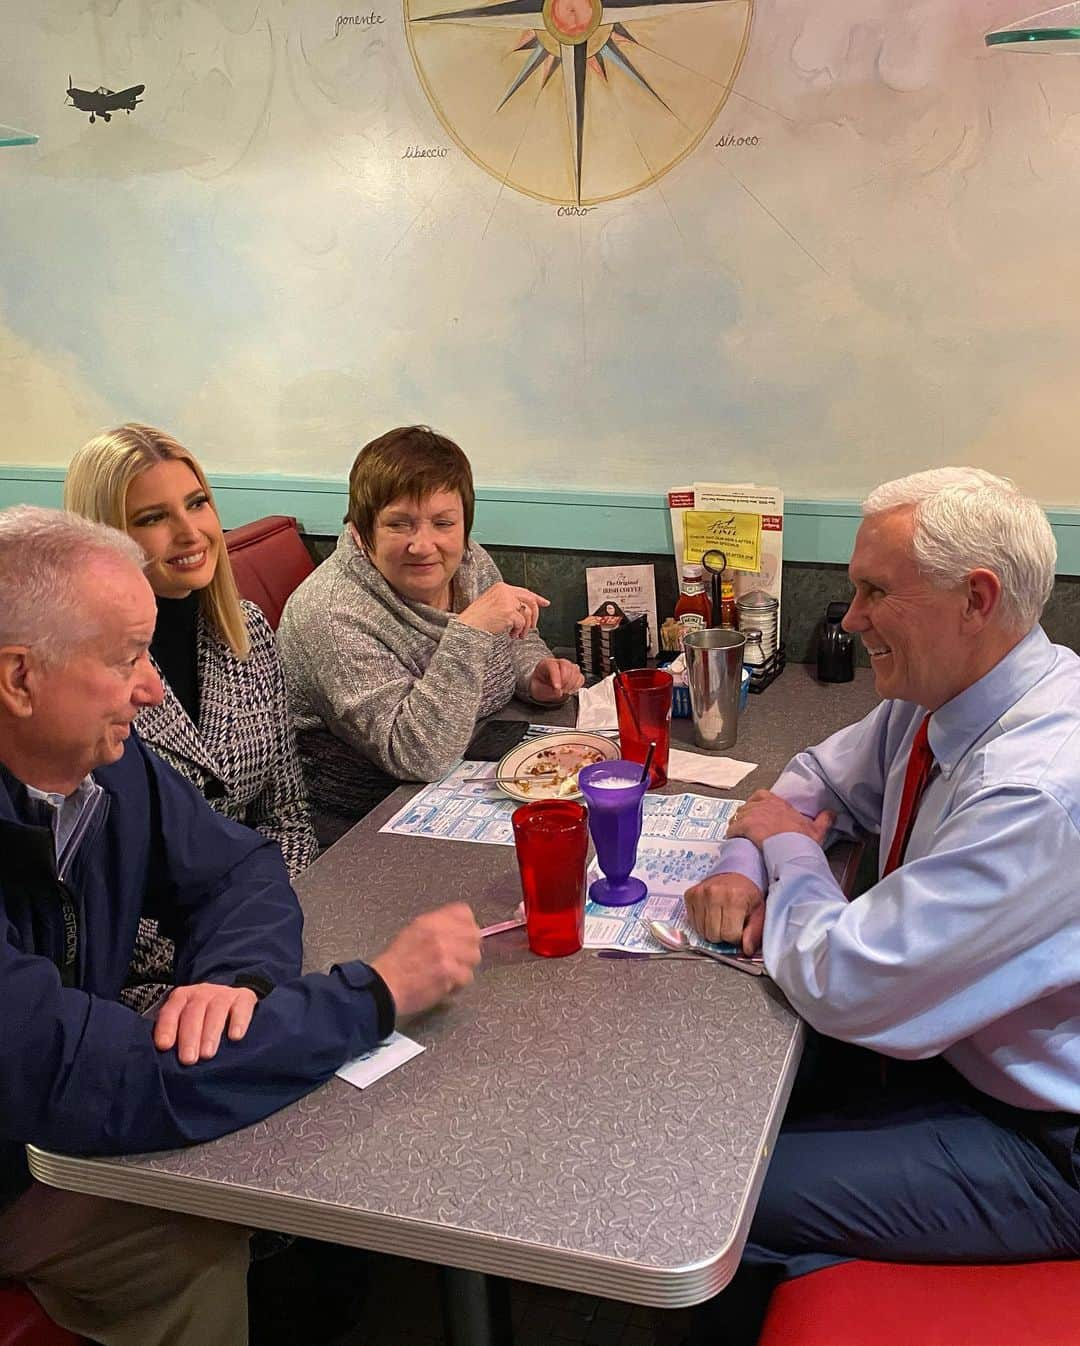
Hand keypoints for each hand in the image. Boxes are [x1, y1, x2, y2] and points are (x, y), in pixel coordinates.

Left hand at [153, 983, 257, 1065]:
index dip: (167, 1028)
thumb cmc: (202, 1016)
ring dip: (211, 1033)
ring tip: (207, 1054)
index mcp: (181, 998)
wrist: (231, 994)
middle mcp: (201, 993)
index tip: (164, 1046)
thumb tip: (163, 1062)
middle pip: (193, 1012)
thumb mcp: (184, 1020)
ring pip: (216, 1010)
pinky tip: (235, 1037)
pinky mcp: (244, 997)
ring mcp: (223, 994)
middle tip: (188, 1059)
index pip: (171, 1011)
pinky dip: (238, 1022)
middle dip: (189, 1037)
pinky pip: (241, 1007)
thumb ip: (175, 1036)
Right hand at [371, 902, 482, 1017]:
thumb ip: (438, 927)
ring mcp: (445, 953)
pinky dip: (458, 984)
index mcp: (430, 921)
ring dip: (464, 967)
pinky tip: (446, 985)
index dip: (467, 925)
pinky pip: (467, 976)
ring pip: (474, 957)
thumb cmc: (396, 963)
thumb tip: (459, 929)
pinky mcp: (448, 973)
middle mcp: (440, 933)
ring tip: (450, 972)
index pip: (464, 912)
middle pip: (474, 935)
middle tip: (458, 958)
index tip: (463, 935)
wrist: (384, 986)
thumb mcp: (413, 932)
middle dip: (468, 948)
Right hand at [457, 583, 548, 638]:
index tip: (545, 603)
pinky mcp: (509, 612)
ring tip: (518, 634)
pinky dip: (518, 631)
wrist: (468, 626)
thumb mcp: (492, 603)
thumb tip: (524, 609)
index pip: (524, 591)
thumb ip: (508, 602)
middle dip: (535, 615)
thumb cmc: (477, 618)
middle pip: (530, 601)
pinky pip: (522, 623)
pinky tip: (511, 635)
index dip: (537, 598)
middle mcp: (505, 591)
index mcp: (501, 587)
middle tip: (533, 626)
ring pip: (527, 613)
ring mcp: (507, 601)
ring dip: (526, 627)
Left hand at [528, 657, 584, 702]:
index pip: (552, 666)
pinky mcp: (575, 673)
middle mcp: (558, 663)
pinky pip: (581, 677)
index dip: (556, 677)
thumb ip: (547, 691)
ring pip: (575, 671)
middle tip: (561, 691)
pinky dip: (577, 685)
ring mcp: (568, 666)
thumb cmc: (540, 685)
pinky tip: (570, 690)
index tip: (557, 688)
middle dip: (565, 681)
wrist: (543, 687)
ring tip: (564, 691)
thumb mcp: (538, 690)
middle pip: (566, 666)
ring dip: (571, 684)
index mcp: (546, 664)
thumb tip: (558, 692)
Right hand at [684, 872, 765, 953]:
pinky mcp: (690, 895)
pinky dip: (701, 923)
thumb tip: (746, 950)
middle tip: (730, 923)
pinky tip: (710, 915)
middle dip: (723, 934)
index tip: (739, 927)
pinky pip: (692, 923)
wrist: (736, 873)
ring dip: (712, 930)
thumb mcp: (759, 912)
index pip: (729, 935)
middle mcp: (714, 894)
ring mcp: (700, 894)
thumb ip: (755, 932)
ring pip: (701, 931)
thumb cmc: (748, 894)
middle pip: (713, 935)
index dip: (736, 936)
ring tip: (720, 919)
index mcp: (734, 898)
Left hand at [725, 790, 834, 849]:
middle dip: (745, 814)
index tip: (755, 812)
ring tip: (737, 832)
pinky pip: (734, 827)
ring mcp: (753, 815)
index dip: (756, 803)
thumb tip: (832, 813)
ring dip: (737, 823)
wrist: (792, 850)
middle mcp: (765, 806)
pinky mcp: (745, 826)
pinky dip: (732, 832)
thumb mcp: (816, 830)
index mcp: (779, 804)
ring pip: (738, 815)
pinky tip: (732, 839)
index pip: (761, 796)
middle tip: (744, 825)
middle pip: (747, 806)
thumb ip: (824, 819)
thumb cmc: (802, 841)